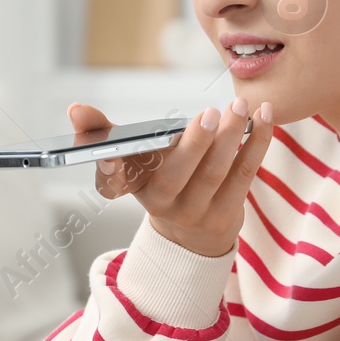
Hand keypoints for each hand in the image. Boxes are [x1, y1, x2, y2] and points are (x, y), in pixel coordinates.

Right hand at [68, 97, 273, 257]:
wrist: (192, 235)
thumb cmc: (159, 181)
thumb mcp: (131, 161)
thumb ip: (104, 133)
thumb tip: (75, 109)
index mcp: (135, 188)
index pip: (117, 178)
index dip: (111, 165)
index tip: (108, 154)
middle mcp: (162, 205)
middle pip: (177, 175)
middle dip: (193, 144)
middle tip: (208, 113)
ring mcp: (196, 213)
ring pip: (215, 173)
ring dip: (231, 137)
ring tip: (240, 106)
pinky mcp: (227, 214)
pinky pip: (245, 174)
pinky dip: (256, 143)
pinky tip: (264, 117)